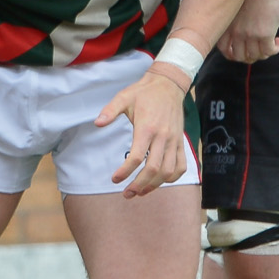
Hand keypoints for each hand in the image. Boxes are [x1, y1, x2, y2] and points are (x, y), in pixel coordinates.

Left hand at [96, 70, 191, 196]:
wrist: (169, 84)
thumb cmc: (144, 93)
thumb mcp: (123, 97)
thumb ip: (110, 110)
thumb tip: (97, 123)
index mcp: (147, 128)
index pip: (137, 157)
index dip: (125, 171)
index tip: (115, 179)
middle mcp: (163, 136)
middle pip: (154, 169)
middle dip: (139, 185)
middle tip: (127, 194)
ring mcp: (174, 140)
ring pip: (168, 171)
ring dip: (155, 185)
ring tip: (140, 192)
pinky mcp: (181, 142)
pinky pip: (181, 165)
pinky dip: (172, 177)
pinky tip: (159, 182)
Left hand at [217, 0, 278, 63]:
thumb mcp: (238, 4)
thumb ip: (236, 19)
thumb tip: (243, 28)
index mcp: (227, 24)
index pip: (223, 49)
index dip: (232, 54)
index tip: (242, 51)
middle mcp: (235, 32)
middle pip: (239, 56)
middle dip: (250, 56)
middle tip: (260, 50)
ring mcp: (249, 34)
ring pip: (255, 56)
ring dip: (264, 53)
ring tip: (271, 44)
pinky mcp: (265, 34)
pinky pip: (269, 51)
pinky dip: (274, 50)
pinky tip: (278, 41)